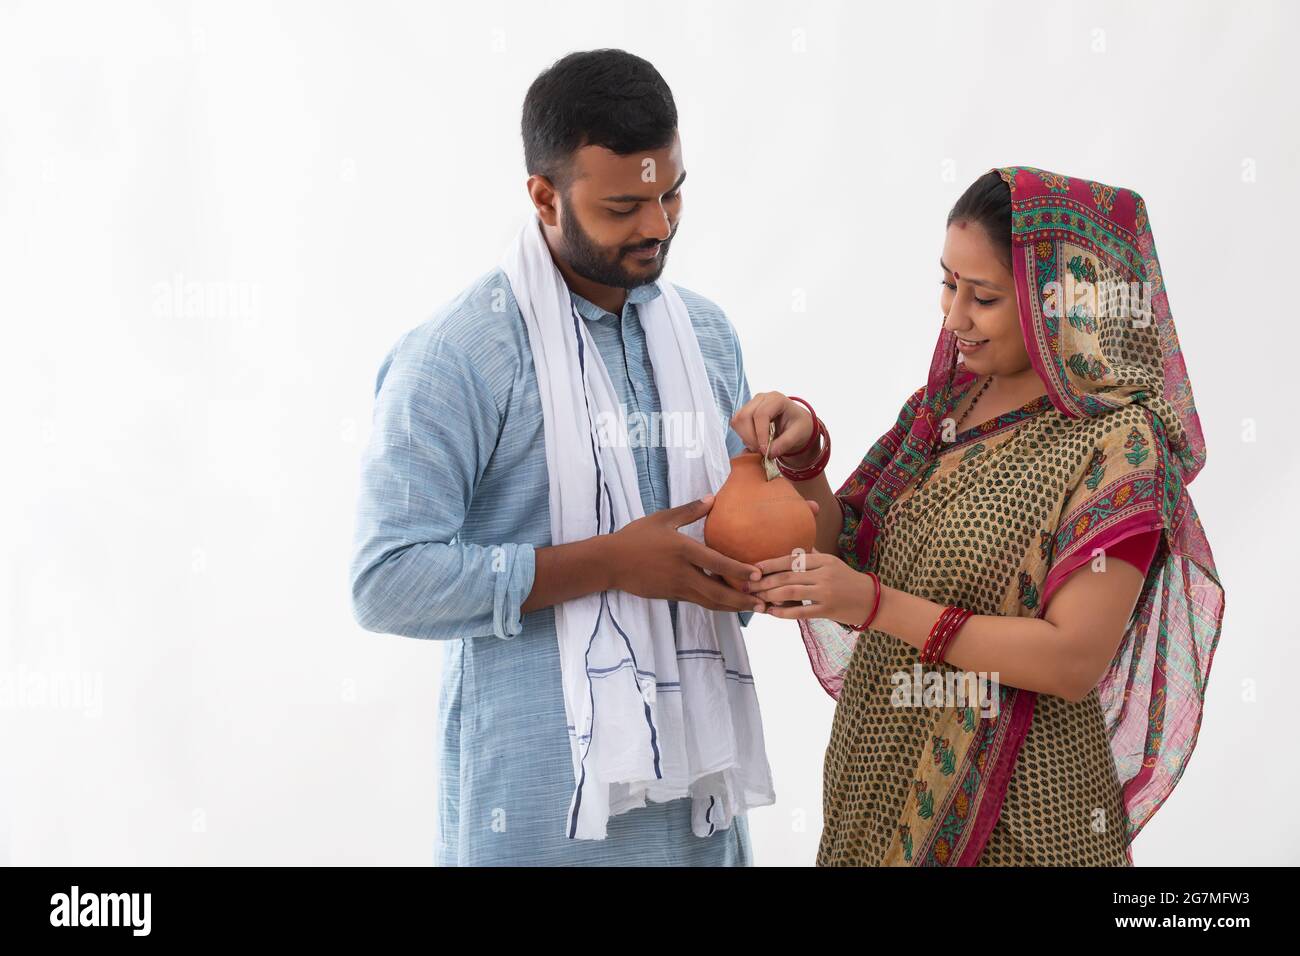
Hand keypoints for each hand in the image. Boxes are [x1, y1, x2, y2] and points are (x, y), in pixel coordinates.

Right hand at [609, 495, 766, 612]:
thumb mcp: (662, 519)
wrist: (610, 562)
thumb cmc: (636, 537)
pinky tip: (730, 603)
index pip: (716, 563)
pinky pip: (698, 601)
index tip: (757, 575)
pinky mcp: (671, 596)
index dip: (738, 570)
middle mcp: (682, 572)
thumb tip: (713, 498)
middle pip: (717, 592)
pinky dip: (716, 603)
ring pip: (709, 601)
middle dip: (741, 600)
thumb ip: (690, 510)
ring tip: (753, 608)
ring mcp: (676, 588)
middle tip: (763, 604)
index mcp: (682, 550)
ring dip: (732, 606)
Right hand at [730, 391, 817, 466]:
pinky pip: (736, 424)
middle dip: (750, 437)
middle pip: (745, 416)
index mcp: (777, 399)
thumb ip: (785, 443)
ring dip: (745, 437)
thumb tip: (769, 453)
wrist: (796, 424)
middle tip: (761, 451)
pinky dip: (743, 436)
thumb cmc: (799, 426)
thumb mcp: (798, 435)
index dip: (760, 434)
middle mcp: (762, 398)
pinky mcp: (746, 412)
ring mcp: (752, 404)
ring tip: (758, 447)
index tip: (765, 450)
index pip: (761, 414)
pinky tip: (755, 442)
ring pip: (737, 420)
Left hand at [746, 548, 875, 624]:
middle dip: (764, 581)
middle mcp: (824, 574)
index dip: (770, 564)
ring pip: (791, 592)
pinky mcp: (828, 611)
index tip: (753, 568)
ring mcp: (826, 592)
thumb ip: (813, 556)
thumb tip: (793, 548)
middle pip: (787, 575)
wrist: (873, 601)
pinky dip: (784, 613)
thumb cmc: (848, 581)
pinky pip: (801, 612)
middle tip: (748, 585)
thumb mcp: (832, 563)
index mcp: (823, 560)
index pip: (791, 559)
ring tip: (756, 599)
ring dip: (770, 596)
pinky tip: (772, 613)